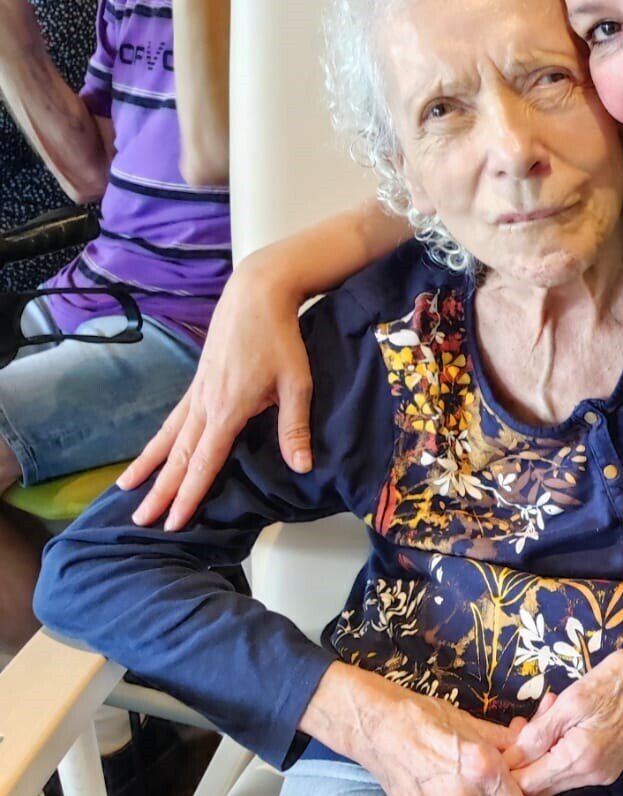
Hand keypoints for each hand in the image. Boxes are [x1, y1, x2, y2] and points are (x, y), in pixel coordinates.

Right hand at [117, 249, 313, 528]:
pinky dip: (159, 439)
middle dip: (160, 490)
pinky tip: (154, 449)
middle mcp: (204, 405)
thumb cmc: (281, 338)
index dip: (189, 495)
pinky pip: (173, 418)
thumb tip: (302, 467)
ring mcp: (197, 392)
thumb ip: (295, 427)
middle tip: (139, 521)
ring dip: (148, 466)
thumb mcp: (297, 383)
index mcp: (227, 410)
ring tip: (126, 490)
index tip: (173, 522)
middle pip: (178, 456)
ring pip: (168, 437)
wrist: (256, 295)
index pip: (204, 462)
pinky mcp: (198, 381)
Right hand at [305, 664, 527, 795]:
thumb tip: (526, 740)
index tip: (522, 780)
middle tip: (500, 778)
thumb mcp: (469, 722)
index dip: (524, 787)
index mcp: (483, 767)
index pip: (520, 795)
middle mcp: (465, 794)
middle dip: (503, 789)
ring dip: (482, 794)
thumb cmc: (422, 717)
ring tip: (474, 781)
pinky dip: (461, 795)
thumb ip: (502, 739)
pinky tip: (457, 787)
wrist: (376, 727)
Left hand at [512, 633, 622, 794]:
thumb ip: (538, 734)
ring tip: (547, 711)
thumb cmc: (616, 680)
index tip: (500, 744)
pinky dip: (559, 748)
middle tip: (523, 721)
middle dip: (525, 756)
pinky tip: (561, 720)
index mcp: (580, 759)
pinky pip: (572, 766)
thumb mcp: (571, 700)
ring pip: (555, 774)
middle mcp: (592, 775)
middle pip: (541, 782)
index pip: (529, 782)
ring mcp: (602, 773)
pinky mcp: (608, 765)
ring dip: (542, 750)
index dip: (509, 767)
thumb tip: (510, 758)